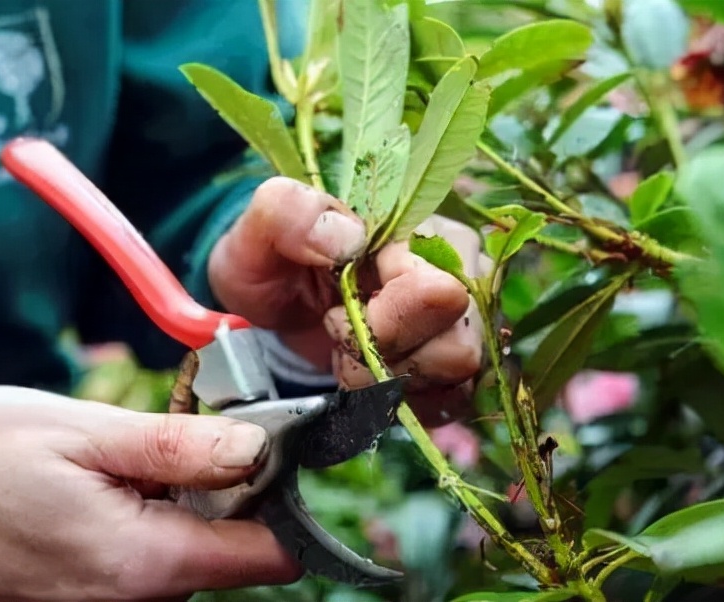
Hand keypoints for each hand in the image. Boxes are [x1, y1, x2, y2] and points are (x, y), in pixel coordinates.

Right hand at [0, 386, 301, 600]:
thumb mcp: (84, 435)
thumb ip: (178, 447)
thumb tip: (258, 448)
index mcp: (148, 560)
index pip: (271, 554)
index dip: (288, 499)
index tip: (280, 448)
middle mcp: (144, 593)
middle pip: (242, 544)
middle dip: (240, 484)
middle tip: (201, 430)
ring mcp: (123, 593)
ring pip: (205, 542)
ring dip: (199, 492)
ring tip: (150, 452)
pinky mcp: (107, 583)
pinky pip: (166, 545)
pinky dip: (167, 506)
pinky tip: (130, 475)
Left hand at [208, 178, 485, 423]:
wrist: (273, 306)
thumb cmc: (273, 262)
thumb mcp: (260, 229)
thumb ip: (291, 213)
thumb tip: (351, 237)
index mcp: (422, 233)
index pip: (438, 295)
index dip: (383, 320)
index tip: (334, 313)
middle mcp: (460, 276)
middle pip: (456, 348)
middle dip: (383, 356)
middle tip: (339, 335)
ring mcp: (462, 325)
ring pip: (454, 379)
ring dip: (388, 382)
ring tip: (349, 355)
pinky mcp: (454, 369)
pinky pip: (447, 403)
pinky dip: (397, 401)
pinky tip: (366, 377)